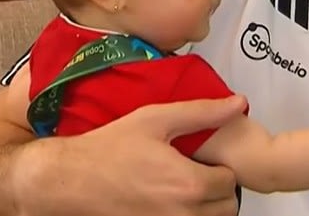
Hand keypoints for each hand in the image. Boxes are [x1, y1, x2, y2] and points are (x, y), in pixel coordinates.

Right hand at [11, 96, 247, 215]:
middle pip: (225, 208)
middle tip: (198, 171)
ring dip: (205, 206)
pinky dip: (185, 214)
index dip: (220, 166)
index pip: (231, 182)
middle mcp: (182, 214)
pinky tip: (169, 198)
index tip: (205, 158)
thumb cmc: (109, 148)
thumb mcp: (156, 119)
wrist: (71, 179)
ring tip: (184, 185)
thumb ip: (202, 112)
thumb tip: (237, 104)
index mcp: (189, 184)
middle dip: (218, 189)